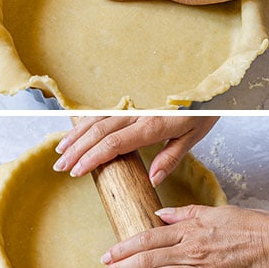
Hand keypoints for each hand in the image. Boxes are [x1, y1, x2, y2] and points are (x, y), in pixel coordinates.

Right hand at [53, 116, 217, 185]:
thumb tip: (152, 180)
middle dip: (77, 150)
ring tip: (60, 151)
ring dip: (77, 135)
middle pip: (100, 132)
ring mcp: (135, 105)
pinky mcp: (135, 102)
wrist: (209, 87)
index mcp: (152, 125)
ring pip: (98, 119)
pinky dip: (87, 122)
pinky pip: (105, 112)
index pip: (114, 143)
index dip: (92, 157)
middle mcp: (139, 113)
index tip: (77, 171)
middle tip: (60, 167)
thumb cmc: (203, 112)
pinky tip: (76, 131)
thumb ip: (171, 158)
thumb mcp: (193, 138)